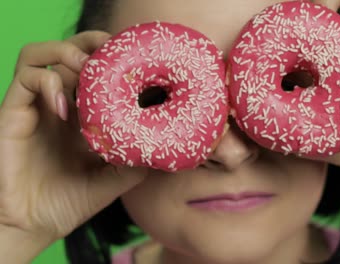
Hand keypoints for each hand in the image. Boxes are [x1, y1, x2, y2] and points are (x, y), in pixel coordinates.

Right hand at [0, 31, 148, 243]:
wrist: (33, 227)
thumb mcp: (114, 178)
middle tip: (113, 50)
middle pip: (68, 52)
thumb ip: (136, 161)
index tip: (135, 61)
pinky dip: (47, 83)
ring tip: (88, 68)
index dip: (110, 58)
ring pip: (39, 55)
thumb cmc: (70, 202)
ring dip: (66, 53)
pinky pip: (25, 80)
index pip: (93, 71)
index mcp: (81, 115)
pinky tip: (66, 107)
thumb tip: (167, 147)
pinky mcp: (12, 114)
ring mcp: (34, 107)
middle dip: (90, 43)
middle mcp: (57, 105)